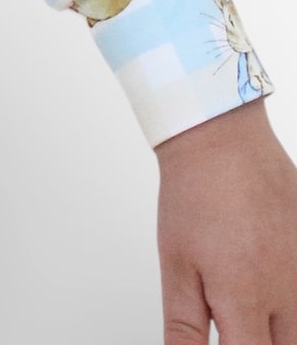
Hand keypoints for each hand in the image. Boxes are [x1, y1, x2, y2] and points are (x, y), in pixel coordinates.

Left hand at [155, 98, 296, 340]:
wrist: (221, 136)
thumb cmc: (195, 193)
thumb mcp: (176, 265)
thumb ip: (184, 326)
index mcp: (246, 297)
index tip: (223, 341)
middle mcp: (288, 289)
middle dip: (260, 344)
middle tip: (234, 324)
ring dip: (280, 327)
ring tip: (248, 300)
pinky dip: (291, 296)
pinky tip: (267, 274)